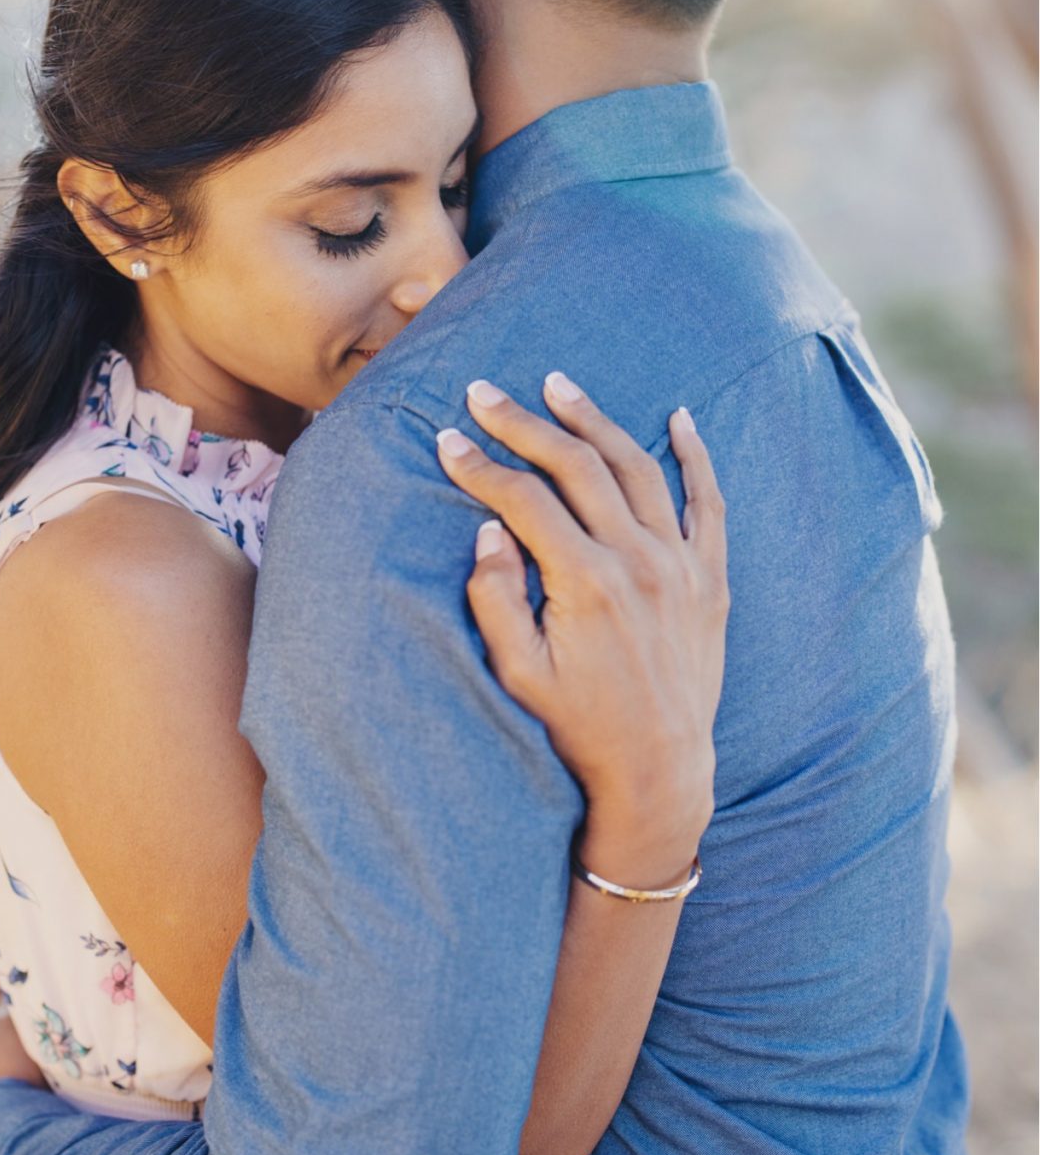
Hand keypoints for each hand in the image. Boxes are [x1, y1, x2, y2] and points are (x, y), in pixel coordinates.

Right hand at [439, 374, 727, 873]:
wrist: (659, 768)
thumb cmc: (578, 725)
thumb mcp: (518, 671)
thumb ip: (497, 597)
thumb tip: (489, 531)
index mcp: (586, 582)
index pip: (522, 499)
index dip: (478, 465)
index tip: (445, 440)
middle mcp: (638, 562)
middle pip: (577, 466)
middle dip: (523, 423)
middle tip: (484, 392)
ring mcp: (680, 565)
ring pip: (637, 467)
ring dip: (595, 420)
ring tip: (558, 386)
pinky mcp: (707, 577)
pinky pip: (707, 501)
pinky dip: (694, 455)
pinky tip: (678, 419)